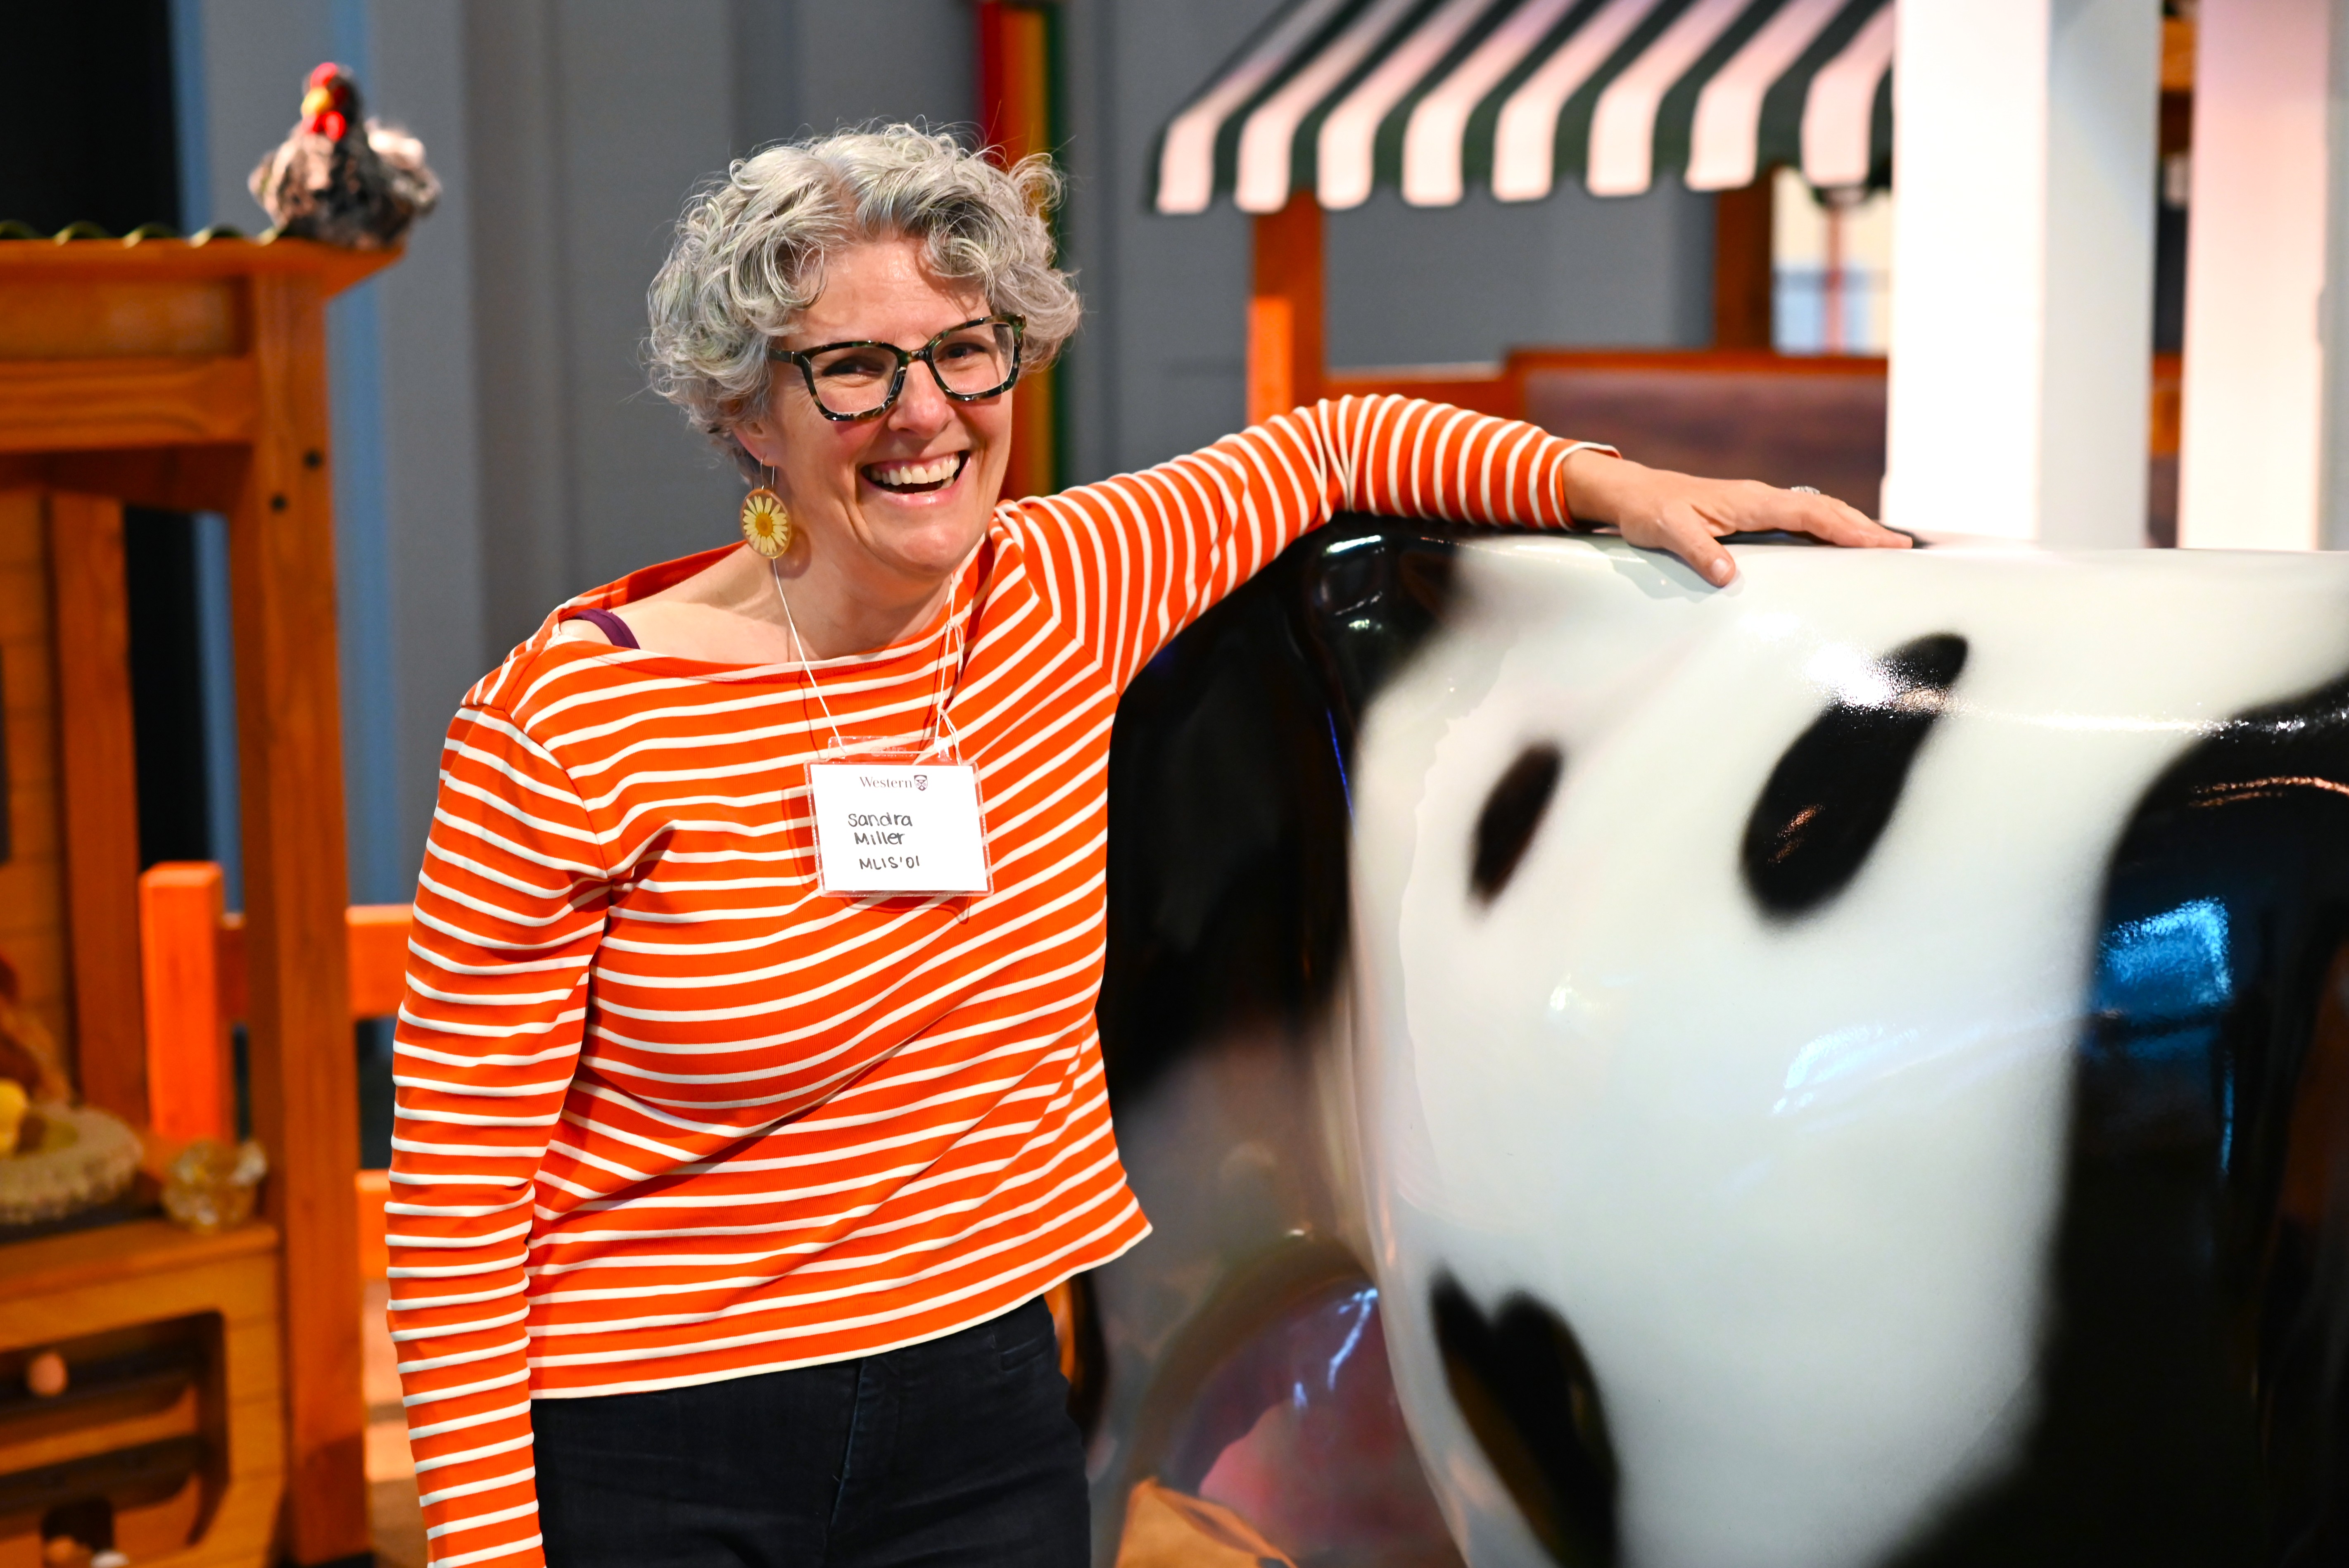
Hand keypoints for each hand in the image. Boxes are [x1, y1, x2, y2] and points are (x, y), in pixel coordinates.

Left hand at [1561, 450, 1908, 585]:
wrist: (1633, 493)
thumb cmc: (1649, 512)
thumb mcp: (1667, 532)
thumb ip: (1699, 551)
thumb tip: (1729, 576)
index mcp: (1749, 501)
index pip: (1811, 514)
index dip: (1846, 529)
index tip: (1880, 544)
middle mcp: (1761, 499)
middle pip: (1825, 510)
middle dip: (1864, 528)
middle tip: (1903, 548)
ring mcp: (1759, 505)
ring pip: (1817, 512)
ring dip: (1852, 527)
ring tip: (1886, 547)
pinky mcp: (1753, 515)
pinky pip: (1801, 520)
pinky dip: (1829, 528)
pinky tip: (1841, 543)